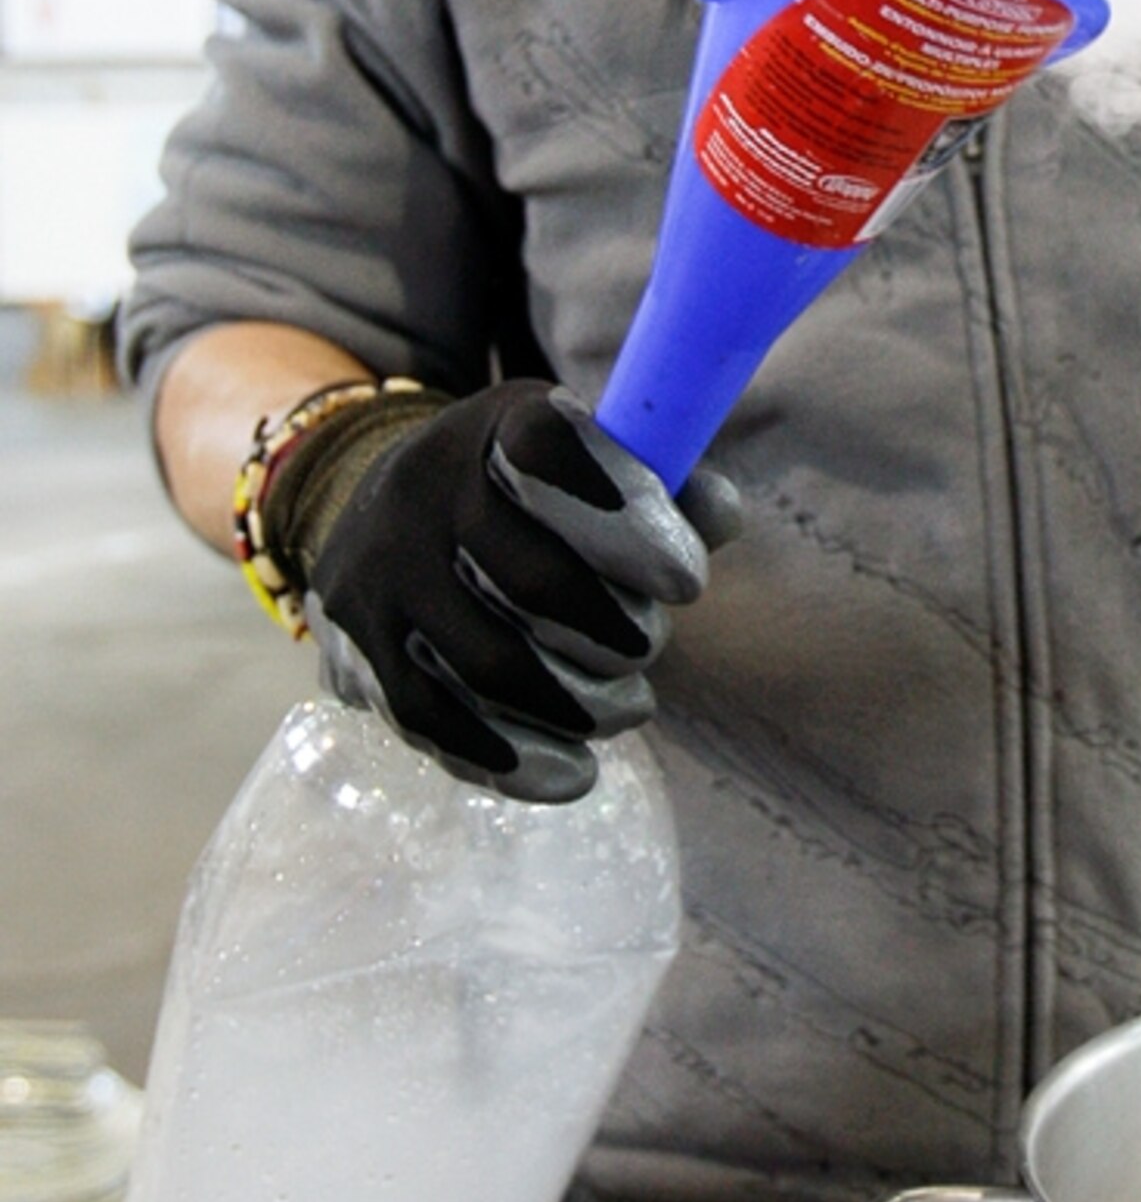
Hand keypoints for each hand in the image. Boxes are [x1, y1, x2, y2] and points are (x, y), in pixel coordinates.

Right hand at [260, 378, 739, 799]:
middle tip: (648, 645)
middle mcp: (421, 491)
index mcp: (495, 429)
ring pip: (488, 666)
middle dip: (616, 632)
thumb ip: (667, 484)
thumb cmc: (528, 495)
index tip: (687, 583)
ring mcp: (380, 576)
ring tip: (629, 706)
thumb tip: (720, 514)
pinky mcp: (359, 651)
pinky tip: (575, 772)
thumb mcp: (591, 460)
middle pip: (529, 580)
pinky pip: (437, 723)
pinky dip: (518, 759)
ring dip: (580, 704)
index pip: (549, 456)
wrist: (385, 517)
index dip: (626, 521)